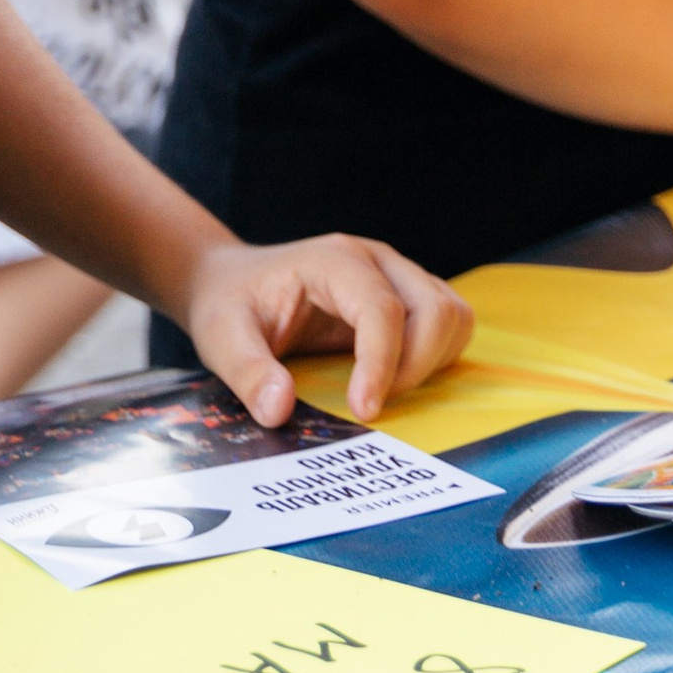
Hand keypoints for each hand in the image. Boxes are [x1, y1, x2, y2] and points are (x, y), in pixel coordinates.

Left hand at [175, 233, 470, 427]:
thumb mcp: (220, 337)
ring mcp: (396, 275)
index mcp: (333, 262)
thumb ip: (247, 372)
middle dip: (415, 366)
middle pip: (434, 309)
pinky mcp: (406, 296)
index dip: (382, 363)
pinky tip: (395, 379)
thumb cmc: (229, 304)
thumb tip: (279, 410)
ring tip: (385, 391)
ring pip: (452, 315)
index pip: (381, 309)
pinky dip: (436, 357)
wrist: (233, 282)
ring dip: (432, 362)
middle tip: (370, 404)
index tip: (364, 412)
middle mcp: (375, 261)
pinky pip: (449, 324)